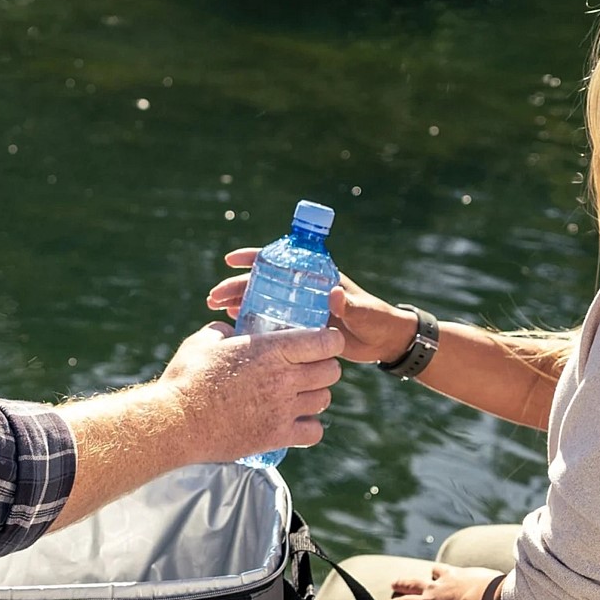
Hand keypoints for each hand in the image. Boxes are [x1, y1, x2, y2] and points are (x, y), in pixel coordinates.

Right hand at [155, 321, 343, 463]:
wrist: (177, 422)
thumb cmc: (188, 377)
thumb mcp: (206, 341)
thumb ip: (226, 331)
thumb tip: (232, 330)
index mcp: (272, 350)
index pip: (326, 342)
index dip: (329, 341)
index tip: (322, 343)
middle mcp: (285, 378)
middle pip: (331, 371)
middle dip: (324, 367)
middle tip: (309, 368)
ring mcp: (283, 409)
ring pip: (324, 399)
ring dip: (315, 395)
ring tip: (300, 394)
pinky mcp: (277, 436)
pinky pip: (314, 432)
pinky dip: (309, 427)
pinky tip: (295, 421)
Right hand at [208, 249, 419, 364]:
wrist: (385, 342)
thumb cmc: (378, 320)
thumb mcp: (363, 312)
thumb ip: (349, 305)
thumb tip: (334, 294)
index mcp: (316, 277)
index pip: (280, 260)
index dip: (254, 257)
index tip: (231, 260)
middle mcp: (304, 290)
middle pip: (263, 282)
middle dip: (236, 286)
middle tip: (214, 297)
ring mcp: (300, 309)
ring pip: (262, 301)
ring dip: (238, 303)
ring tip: (215, 312)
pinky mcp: (299, 330)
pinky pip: (270, 323)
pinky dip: (251, 323)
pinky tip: (234, 329)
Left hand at [381, 564, 507, 599]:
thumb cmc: (499, 592)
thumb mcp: (501, 584)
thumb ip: (508, 588)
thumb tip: (528, 589)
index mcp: (456, 577)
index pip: (441, 572)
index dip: (436, 573)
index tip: (433, 571)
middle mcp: (439, 589)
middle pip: (416, 584)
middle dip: (404, 584)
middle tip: (395, 582)